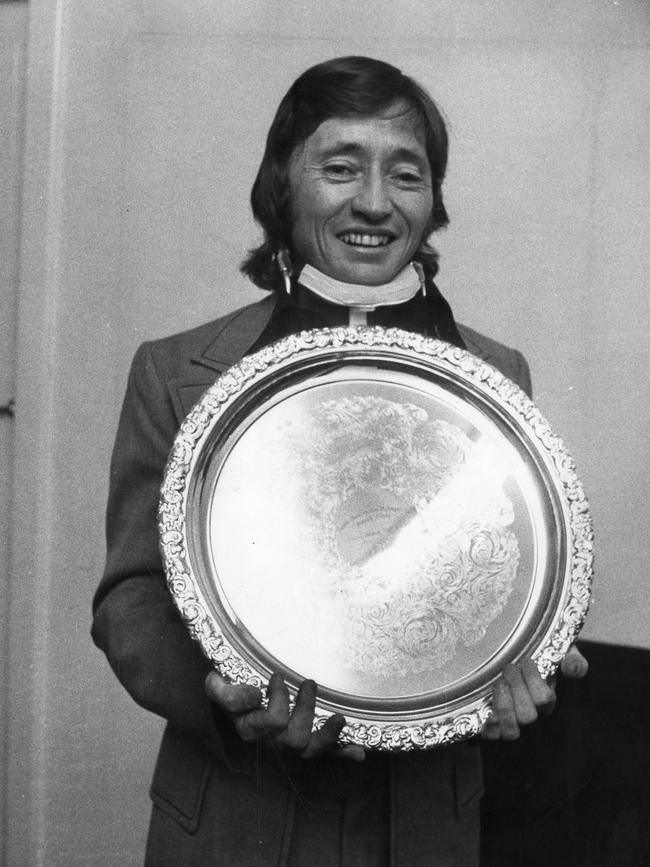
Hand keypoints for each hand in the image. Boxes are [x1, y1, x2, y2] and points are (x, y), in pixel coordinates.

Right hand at [205, 670, 365, 760]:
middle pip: (296, 738)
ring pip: (312, 751)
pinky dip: (342, 754)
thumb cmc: (228, 691)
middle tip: (309, 682)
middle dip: (306, 709)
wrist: (233, 701)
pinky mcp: (305, 743)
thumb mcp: (217, 688)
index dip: (279, 699)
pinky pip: (325, 755)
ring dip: (329, 736)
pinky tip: (359, 752)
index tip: (278, 677)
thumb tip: (255, 696)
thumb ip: (228, 693)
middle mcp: (272, 744)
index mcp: (251, 731)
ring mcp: (290, 746)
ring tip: (340, 718)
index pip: (271, 722)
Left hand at [482, 646, 588, 741]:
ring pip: (512, 731)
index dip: (534, 681)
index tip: (526, 661)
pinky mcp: (493, 726)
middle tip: (510, 668)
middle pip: (528, 716)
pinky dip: (491, 728)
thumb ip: (572, 660)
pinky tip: (489, 714)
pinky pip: (493, 735)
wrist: (507, 654)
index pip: (544, 698)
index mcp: (546, 698)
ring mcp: (512, 721)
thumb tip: (573, 668)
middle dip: (516, 689)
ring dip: (503, 707)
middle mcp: (529, 712)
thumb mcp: (558, 652)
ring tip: (499, 684)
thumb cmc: (535, 656)